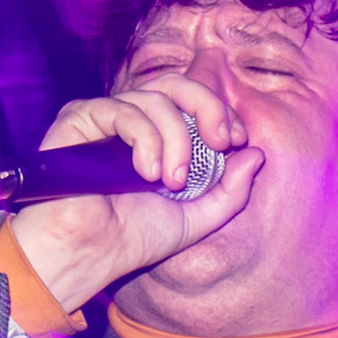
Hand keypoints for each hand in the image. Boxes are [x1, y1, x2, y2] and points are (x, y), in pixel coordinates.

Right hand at [9, 74, 264, 314]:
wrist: (90, 254)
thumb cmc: (133, 238)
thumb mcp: (197, 218)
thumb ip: (231, 191)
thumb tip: (258, 153)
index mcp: (156, 135)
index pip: (192, 101)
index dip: (219, 112)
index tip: (236, 141)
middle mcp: (131, 119)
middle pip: (176, 84)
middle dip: (208, 107)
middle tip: (221, 142)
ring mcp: (104, 116)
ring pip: (154, 99)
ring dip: (175, 141)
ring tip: (171, 181)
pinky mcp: (79, 118)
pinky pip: (122, 110)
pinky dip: (145, 139)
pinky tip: (146, 173)